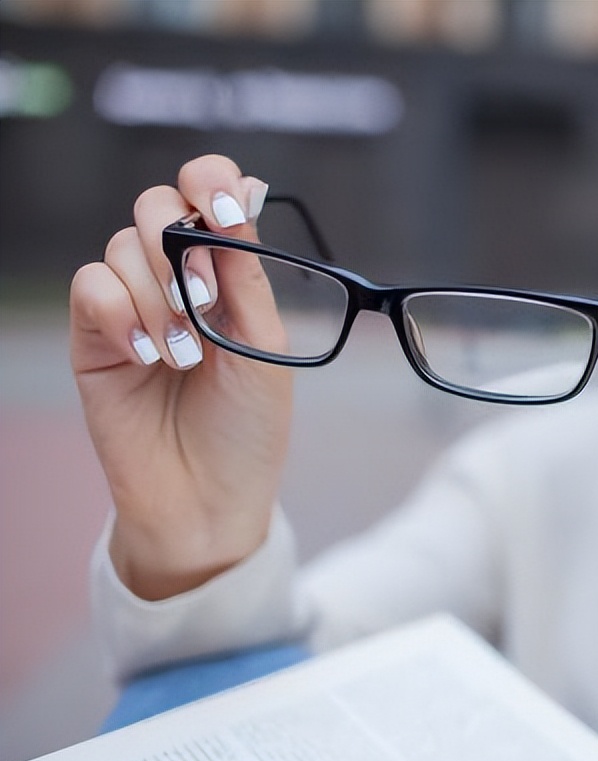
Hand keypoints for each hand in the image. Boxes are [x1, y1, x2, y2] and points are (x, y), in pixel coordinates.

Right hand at [70, 155, 290, 598]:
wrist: (208, 500)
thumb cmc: (248, 430)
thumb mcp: (265, 347)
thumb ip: (246, 276)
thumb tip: (240, 201)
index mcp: (228, 276)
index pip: (209, 196)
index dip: (211, 182)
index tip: (224, 210)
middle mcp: (178, 280)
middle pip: (155, 206)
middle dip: (179, 246)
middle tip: (202, 303)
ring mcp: (133, 306)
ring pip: (123, 246)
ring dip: (157, 296)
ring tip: (183, 357)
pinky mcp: (94, 336)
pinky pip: (91, 286)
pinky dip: (120, 313)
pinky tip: (147, 356)